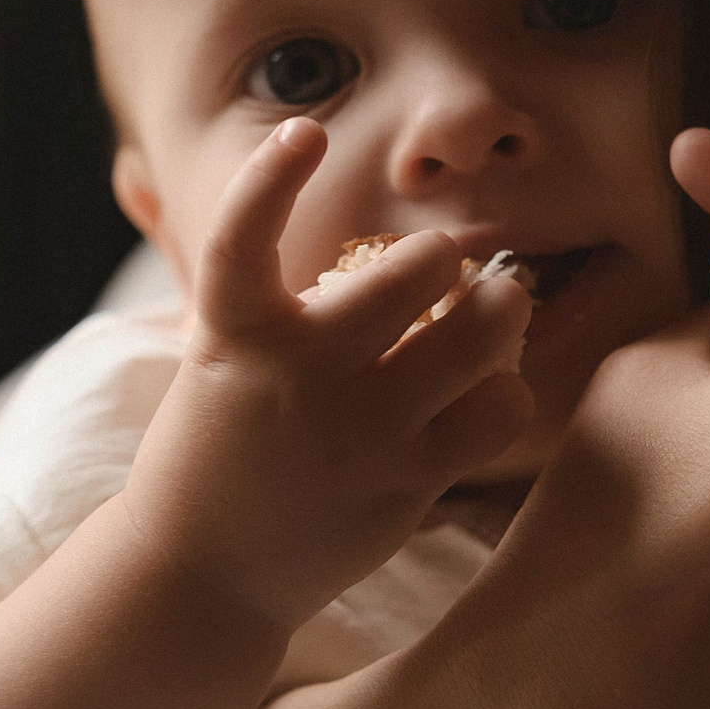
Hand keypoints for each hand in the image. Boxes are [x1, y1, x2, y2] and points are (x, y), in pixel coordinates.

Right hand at [119, 118, 533, 632]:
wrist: (204, 575)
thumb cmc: (218, 448)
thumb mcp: (216, 358)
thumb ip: (256, 296)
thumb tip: (240, 206)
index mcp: (236, 335)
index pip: (241, 237)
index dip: (270, 177)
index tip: (305, 132)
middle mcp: (298, 373)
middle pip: (413, 269)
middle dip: (439, 257)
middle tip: (442, 271)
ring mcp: (358, 429)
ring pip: (476, 330)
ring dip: (497, 307)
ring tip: (495, 308)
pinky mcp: (407, 481)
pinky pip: (497, 407)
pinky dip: (505, 390)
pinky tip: (487, 392)